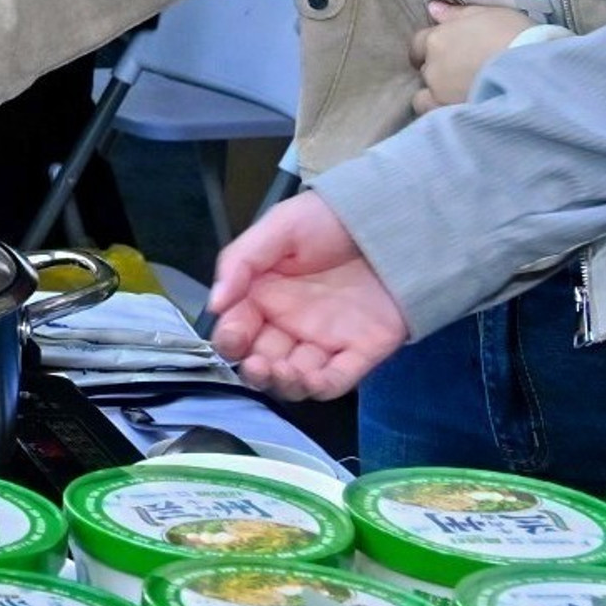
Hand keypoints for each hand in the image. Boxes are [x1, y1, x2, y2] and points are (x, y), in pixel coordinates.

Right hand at [209, 192, 416, 401]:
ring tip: (283, 372)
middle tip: (258, 364)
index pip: (238, 328)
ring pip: (295, 378)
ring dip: (283, 384)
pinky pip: (337, 379)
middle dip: (254, 370)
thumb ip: (241, 262)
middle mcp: (291, 322)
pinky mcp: (360, 350)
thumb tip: (215, 303)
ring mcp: (326, 339)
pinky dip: (320, 387)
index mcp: (264, 295)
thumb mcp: (279, 227)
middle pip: (262, 360)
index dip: (231, 338)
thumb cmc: (329, 219)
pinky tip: (311, 380)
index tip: (235, 336)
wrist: (391, 217)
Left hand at [412, 1, 531, 113]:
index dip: (432, 47)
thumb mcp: (490, 14)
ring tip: (464, 94)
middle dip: (440, 70)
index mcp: (438, 39)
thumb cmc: (515, 36)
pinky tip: (463, 110)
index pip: (419, 43)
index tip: (448, 51)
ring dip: (439, 94)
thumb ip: (457, 13)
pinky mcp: (451, 115)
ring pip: (426, 95)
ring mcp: (440, 94)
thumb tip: (433, 9)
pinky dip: (443, 112)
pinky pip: (436, 115)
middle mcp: (433, 67)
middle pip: (426, 69)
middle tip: (466, 72)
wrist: (534, 72)